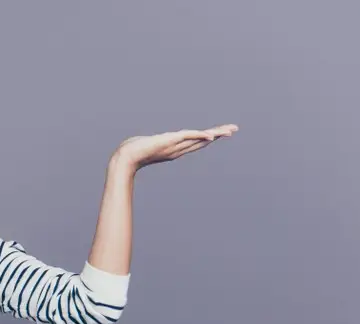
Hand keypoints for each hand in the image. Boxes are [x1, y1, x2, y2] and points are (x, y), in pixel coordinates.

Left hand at [114, 124, 237, 169]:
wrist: (125, 158)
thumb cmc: (132, 152)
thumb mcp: (146, 145)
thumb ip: (148, 144)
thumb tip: (144, 144)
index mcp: (174, 149)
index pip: (195, 142)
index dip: (209, 138)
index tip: (221, 133)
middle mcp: (177, 149)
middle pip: (202, 141)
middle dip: (218, 135)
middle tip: (234, 130)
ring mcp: (174, 146)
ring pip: (198, 139)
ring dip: (214, 135)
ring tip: (228, 131)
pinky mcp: (170, 140)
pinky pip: (188, 137)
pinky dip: (198, 136)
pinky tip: (209, 136)